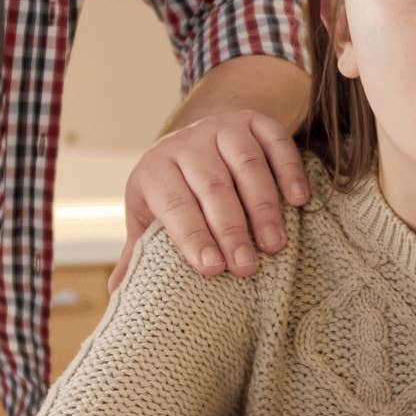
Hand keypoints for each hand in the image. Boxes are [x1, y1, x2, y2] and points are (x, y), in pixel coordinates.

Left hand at [110, 110, 309, 290]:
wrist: (199, 138)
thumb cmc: (174, 191)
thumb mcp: (150, 215)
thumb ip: (138, 252)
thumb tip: (117, 294)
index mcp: (155, 170)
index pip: (174, 205)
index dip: (192, 236)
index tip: (212, 268)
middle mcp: (187, 144)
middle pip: (212, 187)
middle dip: (230, 229)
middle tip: (246, 266)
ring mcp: (222, 128)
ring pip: (246, 165)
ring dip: (263, 206)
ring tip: (274, 244)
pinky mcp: (255, 121)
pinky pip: (275, 142)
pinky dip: (289, 170)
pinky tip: (298, 200)